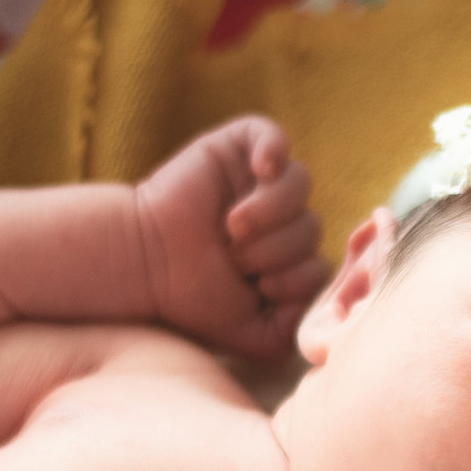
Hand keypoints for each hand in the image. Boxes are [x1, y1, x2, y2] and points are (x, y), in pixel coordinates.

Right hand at [131, 116, 327, 359]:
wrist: (146, 267)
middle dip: (276, 251)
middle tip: (233, 258)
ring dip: (270, 213)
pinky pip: (272, 133)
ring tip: (232, 228)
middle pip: (312, 226)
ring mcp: (258, 180)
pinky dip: (272, 149)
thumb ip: (295, 334)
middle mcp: (278, 216)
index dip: (294, 279)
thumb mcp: (253, 337)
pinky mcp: (235, 148)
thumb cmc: (193, 298)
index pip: (322, 263)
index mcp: (286, 256)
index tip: (255, 287)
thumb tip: (325, 304)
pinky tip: (260, 171)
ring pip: (299, 184)